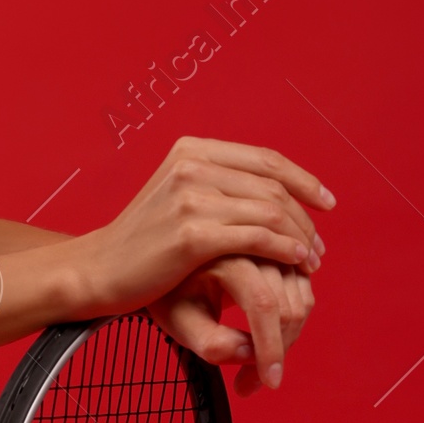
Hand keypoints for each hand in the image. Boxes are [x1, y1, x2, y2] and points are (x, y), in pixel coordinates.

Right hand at [70, 137, 331, 321]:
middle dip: (304, 218)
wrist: (97, 271)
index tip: (326, 203)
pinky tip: (296, 263)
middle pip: (272, 186)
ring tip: (311, 261)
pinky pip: (257, 237)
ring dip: (300, 238)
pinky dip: (284, 250)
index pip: (265, 160)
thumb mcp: (176, 199)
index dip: (303, 181)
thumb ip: (214, 186)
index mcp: (191, 151)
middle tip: (320, 247)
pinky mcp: (192, 234)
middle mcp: (192, 165)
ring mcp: (192, 197)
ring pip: (270, 212)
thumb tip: (266, 190)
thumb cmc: (140, 246)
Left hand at [150, 256, 315, 393]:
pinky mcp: (287, 257)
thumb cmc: (174, 297)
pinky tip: (268, 342)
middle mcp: (255, 247)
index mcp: (224, 256)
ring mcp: (275, 250)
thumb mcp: (179, 323)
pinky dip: (293, 325)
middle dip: (276, 352)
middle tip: (248, 384)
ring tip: (255, 368)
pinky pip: (304, 296)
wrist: (178, 269)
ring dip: (286, 342)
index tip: (270, 382)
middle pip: (286, 307)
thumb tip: (252, 354)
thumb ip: (212, 343)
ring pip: (301, 303)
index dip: (270, 347)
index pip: (263, 305)